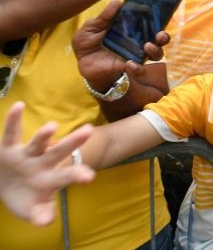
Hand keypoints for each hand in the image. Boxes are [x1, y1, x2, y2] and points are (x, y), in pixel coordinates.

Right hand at [0, 102, 94, 225]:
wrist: (2, 186)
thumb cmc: (24, 198)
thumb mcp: (31, 210)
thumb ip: (40, 215)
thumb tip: (46, 221)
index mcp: (51, 178)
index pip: (67, 176)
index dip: (77, 175)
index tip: (90, 176)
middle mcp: (42, 162)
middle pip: (60, 152)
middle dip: (73, 142)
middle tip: (88, 131)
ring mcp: (26, 154)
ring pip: (37, 142)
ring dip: (43, 135)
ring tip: (51, 127)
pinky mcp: (7, 148)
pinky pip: (11, 132)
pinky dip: (13, 120)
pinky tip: (18, 106)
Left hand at [72, 0, 169, 91]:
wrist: (80, 61)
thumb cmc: (88, 41)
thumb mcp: (93, 26)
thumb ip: (106, 16)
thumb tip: (118, 0)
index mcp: (131, 28)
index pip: (149, 23)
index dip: (157, 19)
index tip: (157, 15)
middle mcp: (137, 41)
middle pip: (159, 39)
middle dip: (163, 37)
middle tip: (160, 35)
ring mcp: (134, 55)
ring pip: (155, 54)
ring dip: (155, 50)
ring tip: (147, 46)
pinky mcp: (128, 67)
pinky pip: (139, 69)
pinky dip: (138, 67)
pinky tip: (129, 64)